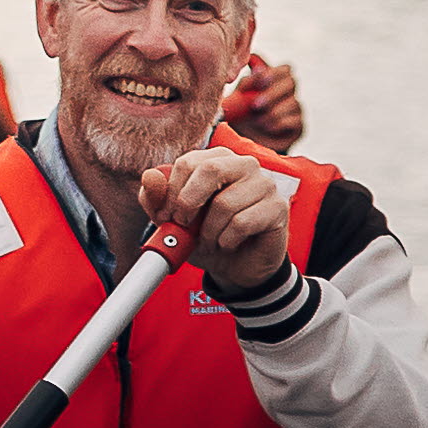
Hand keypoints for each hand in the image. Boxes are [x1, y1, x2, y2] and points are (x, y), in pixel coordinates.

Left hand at [134, 139, 307, 303]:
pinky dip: (227, 241)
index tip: (165, 217)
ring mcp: (265, 184)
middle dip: (188, 203)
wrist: (236, 268)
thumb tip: (149, 176)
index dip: (171, 192)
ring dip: (209, 232)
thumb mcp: (173, 221)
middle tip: (183, 226)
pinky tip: (229, 244)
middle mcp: (244, 165)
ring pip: (225, 204)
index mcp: (217, 160)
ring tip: (211, 241)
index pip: (188, 162)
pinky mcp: (277, 207)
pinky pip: (242, 223)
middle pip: (210, 170)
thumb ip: (156, 198)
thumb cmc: (207, 236)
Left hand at [223, 50, 309, 146]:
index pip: (284, 69)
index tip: (257, 82)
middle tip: (256, 104)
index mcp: (275, 81)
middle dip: (272, 92)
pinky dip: (280, 123)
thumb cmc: (241, 114)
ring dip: (274, 111)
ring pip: (293, 103)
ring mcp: (295, 109)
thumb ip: (246, 82)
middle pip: (291, 82)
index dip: (272, 73)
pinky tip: (268, 126)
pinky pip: (295, 120)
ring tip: (259, 120)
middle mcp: (288, 93)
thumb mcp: (239, 98)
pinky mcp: (298, 126)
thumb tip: (251, 59)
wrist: (247, 142)